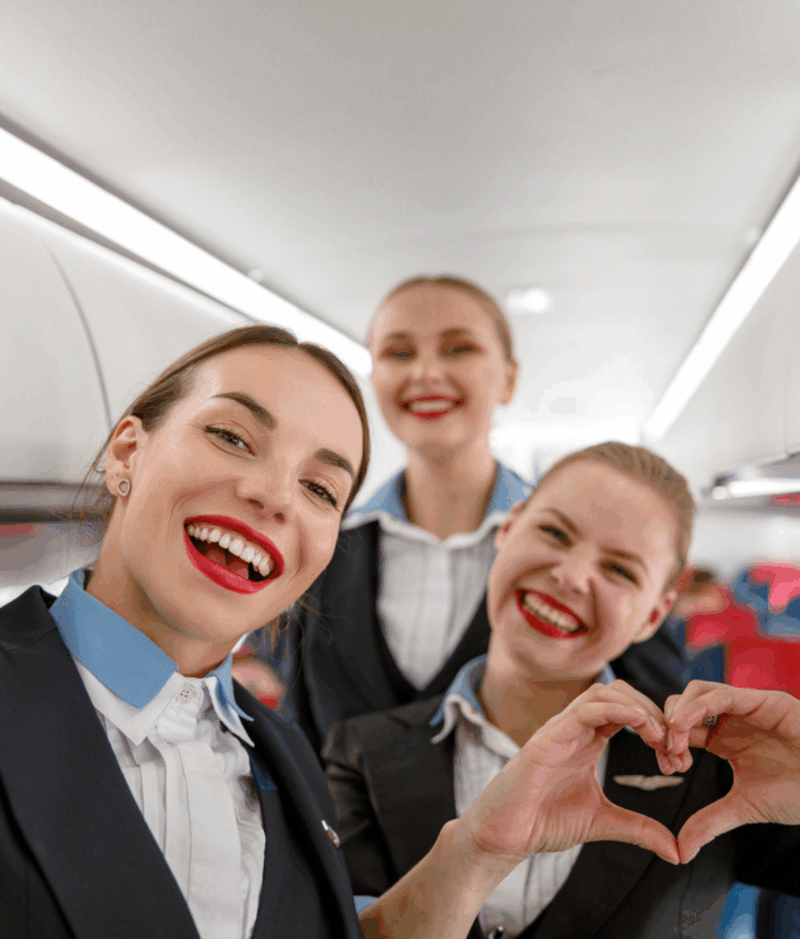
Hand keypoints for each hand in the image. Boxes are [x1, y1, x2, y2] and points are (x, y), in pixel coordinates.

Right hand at [455, 681, 679, 869]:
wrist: (505, 835)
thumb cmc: (544, 822)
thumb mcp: (603, 822)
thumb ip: (639, 829)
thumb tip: (677, 852)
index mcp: (588, 740)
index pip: (627, 711)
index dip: (657, 726)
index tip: (678, 759)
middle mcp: (576, 728)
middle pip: (620, 693)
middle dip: (653, 711)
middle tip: (674, 746)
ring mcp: (561, 729)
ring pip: (603, 692)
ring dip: (638, 707)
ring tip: (660, 737)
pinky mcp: (548, 738)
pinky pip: (584, 710)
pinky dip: (616, 710)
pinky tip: (639, 726)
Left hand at [664, 680, 799, 861]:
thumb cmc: (798, 794)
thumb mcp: (745, 807)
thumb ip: (711, 822)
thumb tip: (682, 852)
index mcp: (722, 738)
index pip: (681, 728)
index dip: (667, 743)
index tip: (668, 768)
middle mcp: (730, 718)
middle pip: (682, 703)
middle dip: (668, 725)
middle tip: (672, 755)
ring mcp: (746, 706)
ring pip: (697, 691)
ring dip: (679, 712)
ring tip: (676, 739)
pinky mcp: (764, 700)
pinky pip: (723, 694)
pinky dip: (699, 705)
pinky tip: (686, 724)